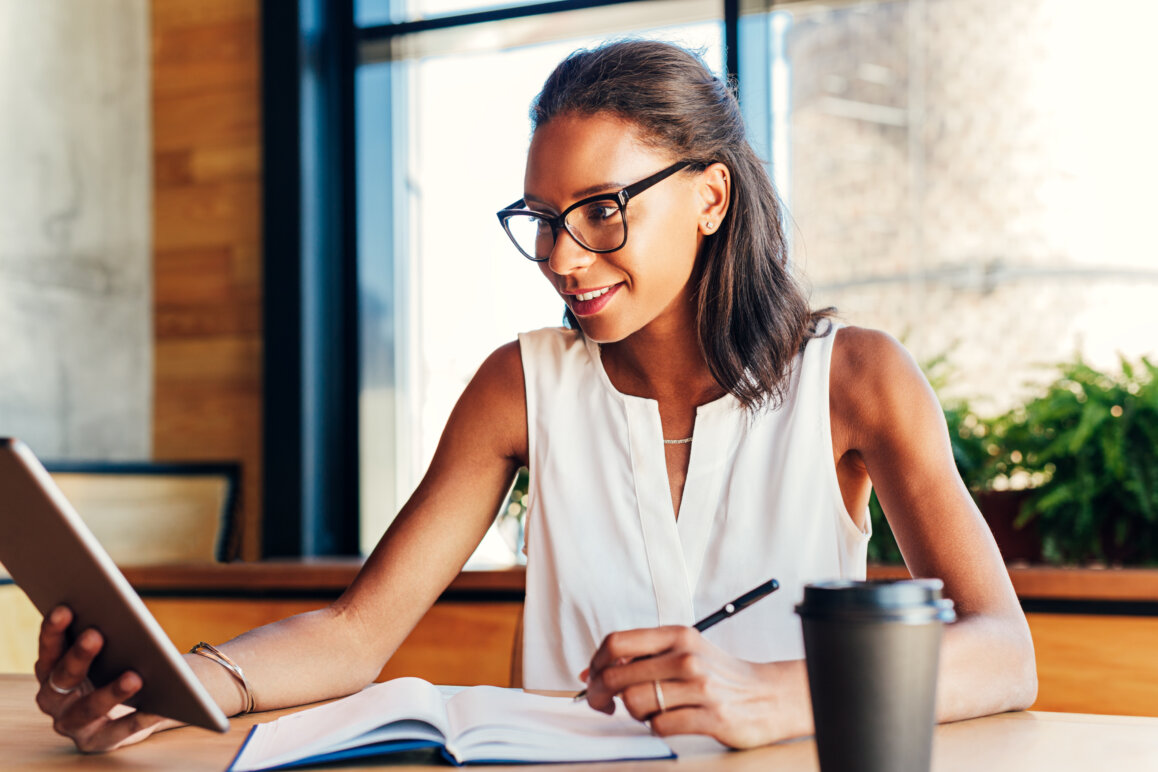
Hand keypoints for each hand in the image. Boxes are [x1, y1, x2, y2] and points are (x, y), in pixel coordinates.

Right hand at [34, 606, 172, 751]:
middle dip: (78, 656)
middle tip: (96, 635)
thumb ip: (109, 631)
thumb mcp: (111, 647)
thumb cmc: (118, 663)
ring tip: (135, 677)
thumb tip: (121, 610)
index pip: (49, 648)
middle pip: (63, 676)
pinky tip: (157, 707)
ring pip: (88, 708)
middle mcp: (54, 698)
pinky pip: (119, 731)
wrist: (137, 700)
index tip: (65, 609)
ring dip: (110, 692)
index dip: (53, 630)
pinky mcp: (96, 741)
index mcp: (51, 669)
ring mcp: (73, 723)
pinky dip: (139, 718)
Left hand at [579, 625, 802, 748]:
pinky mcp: (710, 717)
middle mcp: (686, 657)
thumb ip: (642, 657)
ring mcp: (699, 687)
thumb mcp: (684, 651)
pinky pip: (659, 727)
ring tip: (650, 711)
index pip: (616, 643)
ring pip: (635, 703)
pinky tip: (670, 721)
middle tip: (604, 704)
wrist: (768, 695)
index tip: (592, 679)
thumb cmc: (717, 675)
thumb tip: (591, 673)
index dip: (595, 664)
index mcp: (676, 635)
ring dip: (634, 713)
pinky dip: (656, 728)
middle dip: (600, 695)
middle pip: (617, 675)